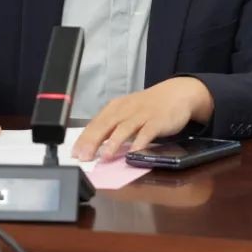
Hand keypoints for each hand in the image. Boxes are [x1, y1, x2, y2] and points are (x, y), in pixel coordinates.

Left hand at [72, 76, 213, 161]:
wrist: (176, 93)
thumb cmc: (148, 107)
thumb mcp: (127, 112)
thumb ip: (113, 127)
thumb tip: (95, 147)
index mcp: (116, 108)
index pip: (96, 123)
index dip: (84, 138)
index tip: (74, 153)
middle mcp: (126, 109)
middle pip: (106, 125)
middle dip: (93, 141)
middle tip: (84, 157)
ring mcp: (142, 114)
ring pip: (125, 128)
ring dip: (114, 142)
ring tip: (105, 156)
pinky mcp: (157, 120)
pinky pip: (147, 132)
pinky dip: (139, 142)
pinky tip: (133, 153)